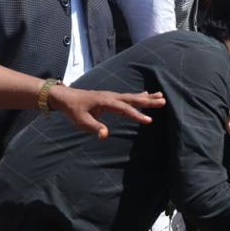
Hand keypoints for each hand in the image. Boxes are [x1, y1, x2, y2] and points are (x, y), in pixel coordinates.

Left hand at [49, 86, 166, 139]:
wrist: (66, 97)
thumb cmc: (73, 110)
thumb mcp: (81, 121)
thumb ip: (94, 127)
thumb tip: (105, 135)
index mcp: (106, 101)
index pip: (125, 109)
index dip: (137, 115)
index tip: (149, 121)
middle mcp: (111, 97)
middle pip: (133, 99)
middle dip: (148, 101)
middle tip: (163, 100)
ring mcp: (112, 96)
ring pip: (132, 97)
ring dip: (146, 97)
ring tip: (161, 96)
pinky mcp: (111, 98)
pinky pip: (128, 98)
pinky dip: (139, 97)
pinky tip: (145, 95)